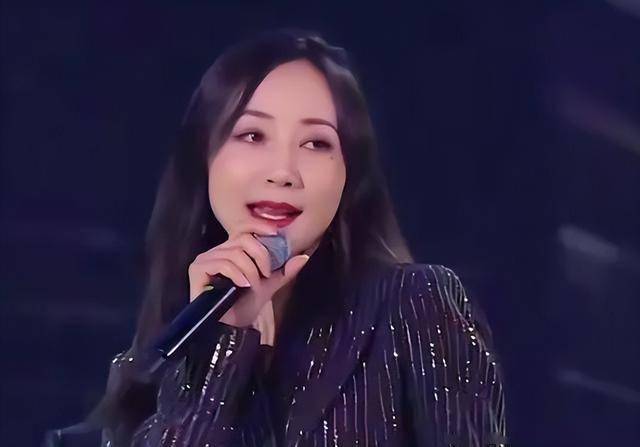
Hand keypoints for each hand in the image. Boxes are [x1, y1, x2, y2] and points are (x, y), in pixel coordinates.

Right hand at [187, 221, 310, 328]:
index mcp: (231, 250)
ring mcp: (205, 259)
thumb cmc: (245, 305)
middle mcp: (217, 251)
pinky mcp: (197, 269)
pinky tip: (241, 285)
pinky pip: (221, 263)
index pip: (244, 227)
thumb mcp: (268, 285)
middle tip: (265, 275)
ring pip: (235, 252)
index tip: (276, 234)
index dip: (260, 226)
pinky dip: (236, 273)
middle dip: (260, 256)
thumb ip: (284, 271)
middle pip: (244, 239)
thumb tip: (304, 256)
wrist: (230, 327)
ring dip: (250, 270)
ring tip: (252, 285)